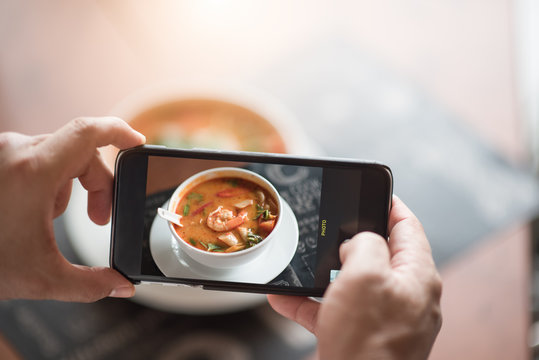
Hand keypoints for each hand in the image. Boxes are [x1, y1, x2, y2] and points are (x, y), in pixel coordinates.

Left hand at [0, 117, 144, 301]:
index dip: (119, 132)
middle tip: (99, 218)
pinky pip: (37, 158)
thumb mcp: (41, 278)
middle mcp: (16, 152)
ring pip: (59, 156)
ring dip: (69, 186)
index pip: (88, 132)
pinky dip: (48, 181)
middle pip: (80, 151)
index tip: (137, 143)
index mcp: (33, 172)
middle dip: (97, 183)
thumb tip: (122, 286)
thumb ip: (91, 284)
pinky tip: (34, 210)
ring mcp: (2, 152)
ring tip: (53, 219)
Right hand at [268, 196, 441, 359]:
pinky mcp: (362, 336)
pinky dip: (312, 303)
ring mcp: (385, 319)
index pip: (409, 227)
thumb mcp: (365, 275)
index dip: (390, 204)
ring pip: (353, 283)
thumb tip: (359, 241)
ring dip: (323, 274)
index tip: (374, 190)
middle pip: (380, 255)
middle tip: (330, 227)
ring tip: (301, 265)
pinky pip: (336, 310)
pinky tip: (284, 299)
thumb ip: (365, 244)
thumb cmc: (368, 342)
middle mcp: (406, 297)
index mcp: (417, 277)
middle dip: (350, 241)